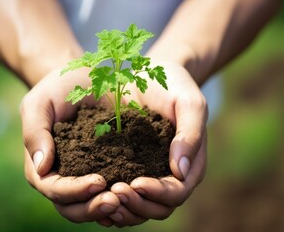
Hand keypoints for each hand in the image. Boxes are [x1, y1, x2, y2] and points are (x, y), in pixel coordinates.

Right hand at [20, 70, 119, 222]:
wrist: (81, 79)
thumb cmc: (56, 90)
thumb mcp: (40, 103)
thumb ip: (35, 132)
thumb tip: (41, 167)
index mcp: (43, 167)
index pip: (54, 189)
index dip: (75, 190)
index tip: (99, 181)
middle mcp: (63, 179)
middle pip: (73, 208)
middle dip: (93, 207)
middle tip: (117, 200)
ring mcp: (84, 178)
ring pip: (93, 207)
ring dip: (111, 208)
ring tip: (130, 198)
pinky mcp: (106, 171)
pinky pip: (112, 194)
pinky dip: (124, 200)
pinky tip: (140, 193)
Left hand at [107, 61, 207, 226]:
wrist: (152, 75)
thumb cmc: (174, 86)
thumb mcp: (189, 103)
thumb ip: (191, 134)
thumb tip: (180, 170)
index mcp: (190, 165)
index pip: (176, 192)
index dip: (157, 193)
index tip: (135, 182)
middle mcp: (171, 176)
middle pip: (157, 207)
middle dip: (136, 204)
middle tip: (113, 191)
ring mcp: (150, 175)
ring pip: (139, 207)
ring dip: (122, 208)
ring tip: (101, 196)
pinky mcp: (131, 169)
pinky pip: (124, 195)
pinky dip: (111, 201)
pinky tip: (93, 195)